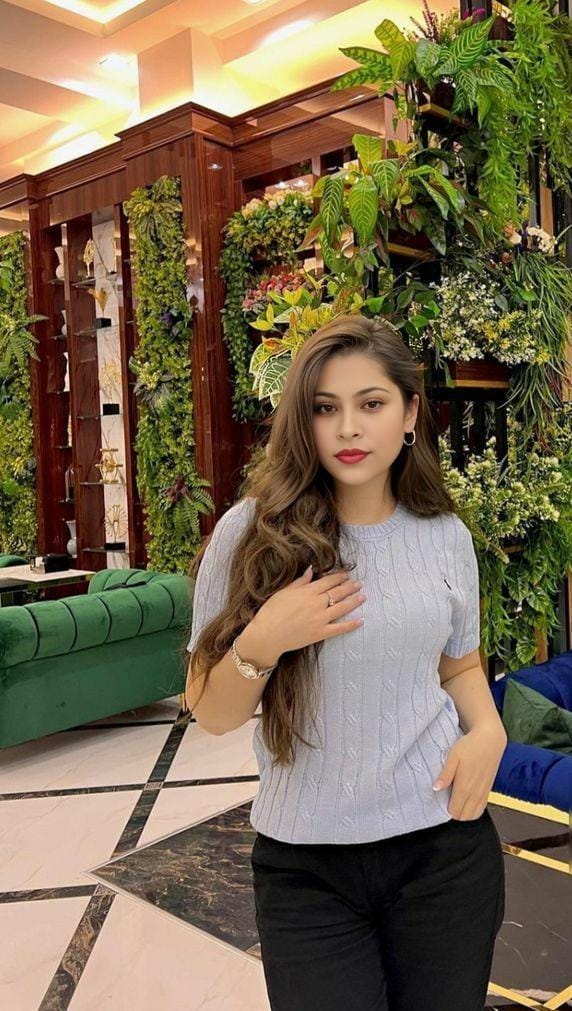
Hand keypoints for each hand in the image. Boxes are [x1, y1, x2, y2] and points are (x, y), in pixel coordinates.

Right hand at [250, 566, 364, 658]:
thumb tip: (311, 569)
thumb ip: (300, 581)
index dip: (339, 577)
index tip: (347, 574)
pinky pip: (339, 628)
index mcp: (307, 592)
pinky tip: (361, 621)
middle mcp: (317, 603)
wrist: (267, 635)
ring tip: (363, 596)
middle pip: (337, 592)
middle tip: (359, 583)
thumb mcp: (283, 592)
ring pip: (342, 607)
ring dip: (354, 601)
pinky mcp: (320, 633)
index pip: (328, 581)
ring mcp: (320, 619)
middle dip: (349, 586)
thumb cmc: (271, 612)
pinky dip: (351, 625)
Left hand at [433, 723, 507, 819]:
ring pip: (474, 815)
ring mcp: (484, 793)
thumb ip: (445, 774)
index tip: (440, 801)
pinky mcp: (489, 790)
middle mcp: (475, 793)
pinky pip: (482, 808)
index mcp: (465, 787)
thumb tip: (435, 788)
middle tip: (446, 801)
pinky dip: (474, 810)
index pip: (454, 811)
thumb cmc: (470, 745)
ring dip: (464, 813)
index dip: (445, 810)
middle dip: (454, 813)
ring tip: (456, 802)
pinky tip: (467, 801)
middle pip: (463, 817)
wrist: (490, 740)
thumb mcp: (453, 756)